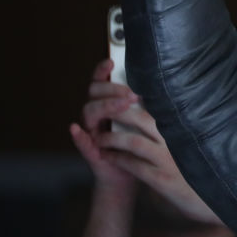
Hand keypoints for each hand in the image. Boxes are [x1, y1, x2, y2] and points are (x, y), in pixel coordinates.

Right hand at [71, 59, 138, 193]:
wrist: (130, 174)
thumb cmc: (137, 145)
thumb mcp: (144, 121)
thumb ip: (143, 103)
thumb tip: (158, 82)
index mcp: (107, 105)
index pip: (101, 82)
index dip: (101, 70)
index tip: (111, 62)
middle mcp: (96, 115)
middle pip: (93, 92)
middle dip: (112, 89)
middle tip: (131, 94)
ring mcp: (91, 131)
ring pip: (88, 112)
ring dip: (105, 106)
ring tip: (122, 105)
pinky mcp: (90, 150)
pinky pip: (80, 141)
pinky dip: (78, 135)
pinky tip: (77, 129)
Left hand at [72, 59, 222, 225]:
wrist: (225, 199)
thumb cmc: (210, 169)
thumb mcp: (198, 144)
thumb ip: (181, 129)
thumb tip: (164, 115)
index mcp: (185, 128)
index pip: (156, 106)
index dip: (136, 99)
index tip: (122, 97)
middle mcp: (177, 140)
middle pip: (141, 118)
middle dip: (117, 113)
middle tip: (103, 112)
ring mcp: (170, 160)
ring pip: (133, 141)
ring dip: (111, 138)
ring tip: (100, 137)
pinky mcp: (164, 180)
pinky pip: (133, 166)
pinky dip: (117, 159)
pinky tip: (108, 157)